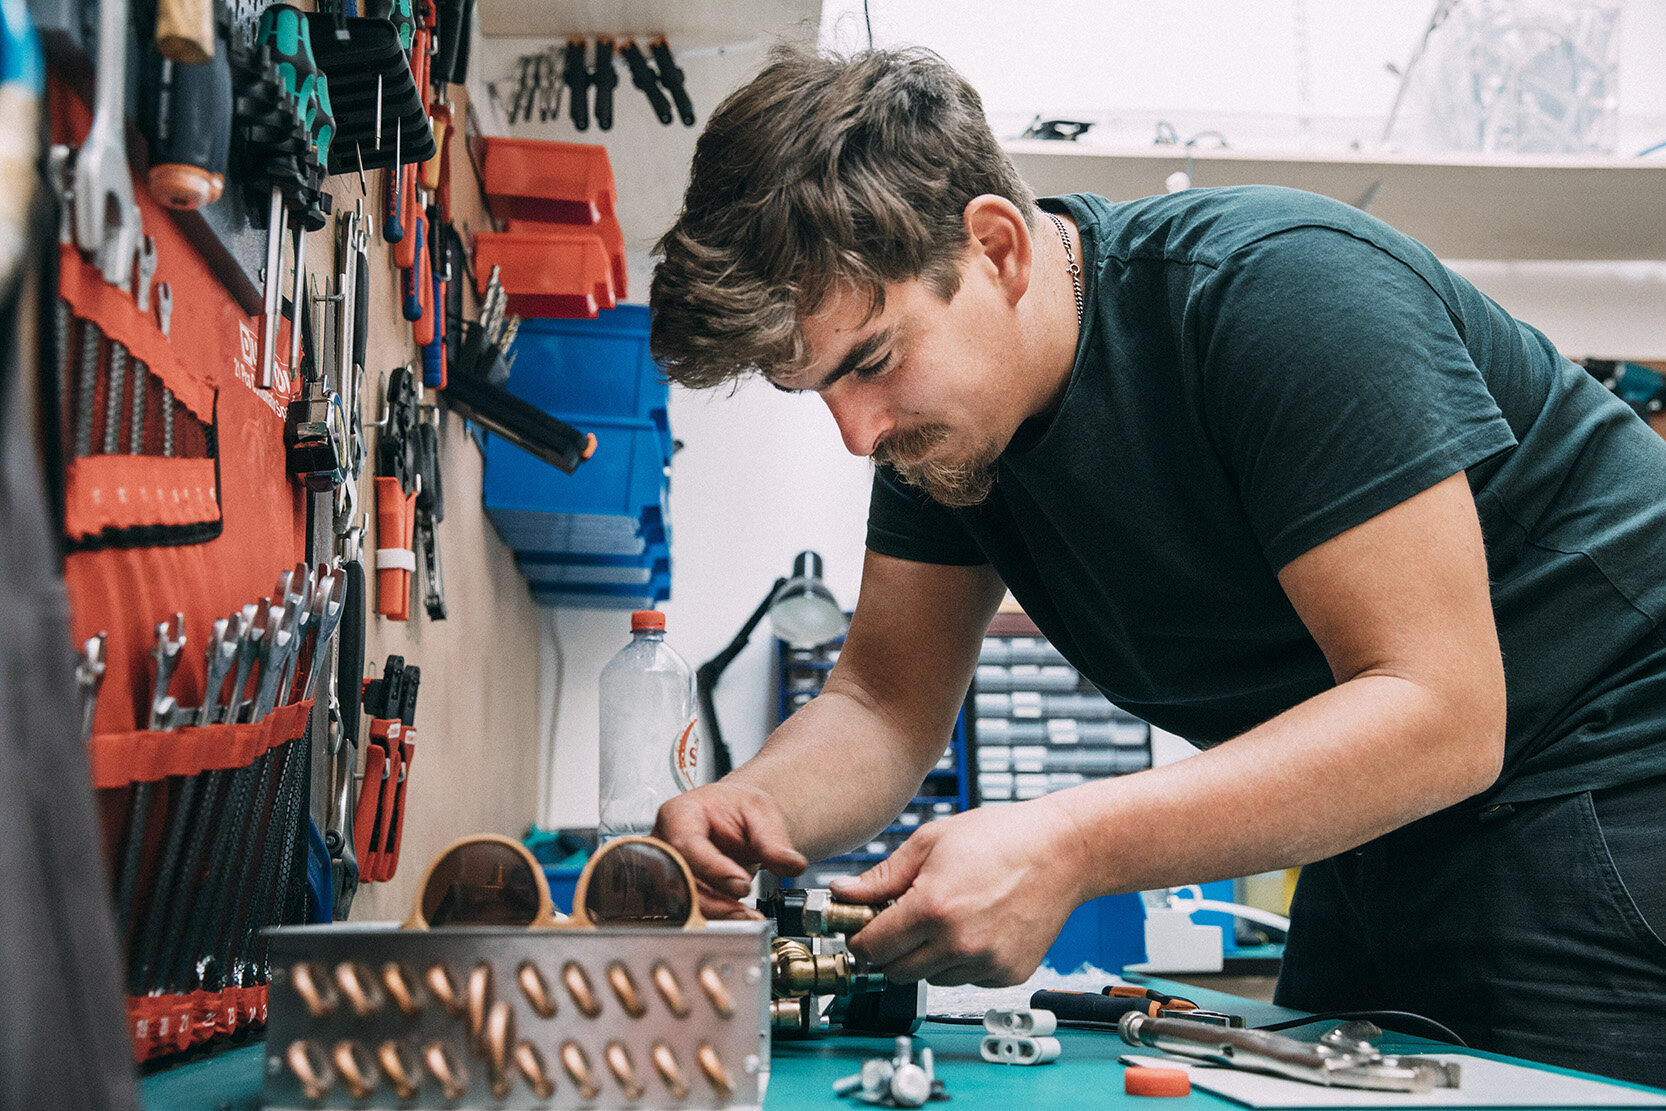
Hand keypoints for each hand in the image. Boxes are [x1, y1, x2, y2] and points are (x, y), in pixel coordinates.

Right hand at [653, 781, 808, 919]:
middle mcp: (663, 844)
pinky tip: (738, 918)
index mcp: (678, 814)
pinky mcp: (673, 892)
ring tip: (747, 916)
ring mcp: (664, 871)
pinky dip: (714, 919)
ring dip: (715, 914)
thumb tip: (793, 864)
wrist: (733, 819)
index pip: (686, 845)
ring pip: (679, 903)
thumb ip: (774, 840)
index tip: (741, 884)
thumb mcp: (761, 812)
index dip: (713, 869)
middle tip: (744, 910)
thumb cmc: (737, 809)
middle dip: (712, 900)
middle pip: (676, 880)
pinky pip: (686, 912)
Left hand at [831, 798, 1088, 986]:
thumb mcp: (931, 842)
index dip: (859, 938)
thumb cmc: (1000, 837)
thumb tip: (842, 893)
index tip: (861, 929)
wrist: (1062, 851)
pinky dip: (960, 960)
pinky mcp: (1007, 974)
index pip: (872, 947)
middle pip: (895, 971)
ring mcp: (985, 963)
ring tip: (946, 916)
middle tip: (900, 922)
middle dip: (889, 950)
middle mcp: (958, 943)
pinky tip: (974, 926)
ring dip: (926, 956)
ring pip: (930, 978)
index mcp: (931, 908)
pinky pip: (965, 978)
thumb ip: (882, 875)